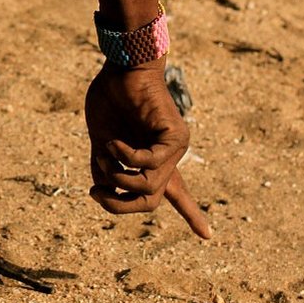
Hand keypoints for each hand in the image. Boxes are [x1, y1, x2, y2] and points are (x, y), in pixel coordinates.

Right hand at [84, 59, 210, 238]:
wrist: (123, 66)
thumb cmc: (111, 96)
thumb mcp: (100, 138)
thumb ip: (105, 166)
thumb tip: (104, 190)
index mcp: (152, 158)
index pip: (175, 193)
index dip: (191, 214)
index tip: (207, 236)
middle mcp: (168, 158)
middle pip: (150, 201)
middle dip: (121, 205)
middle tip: (96, 194)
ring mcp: (175, 149)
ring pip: (148, 188)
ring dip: (118, 177)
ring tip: (104, 153)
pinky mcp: (176, 138)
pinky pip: (149, 164)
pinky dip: (126, 157)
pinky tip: (113, 143)